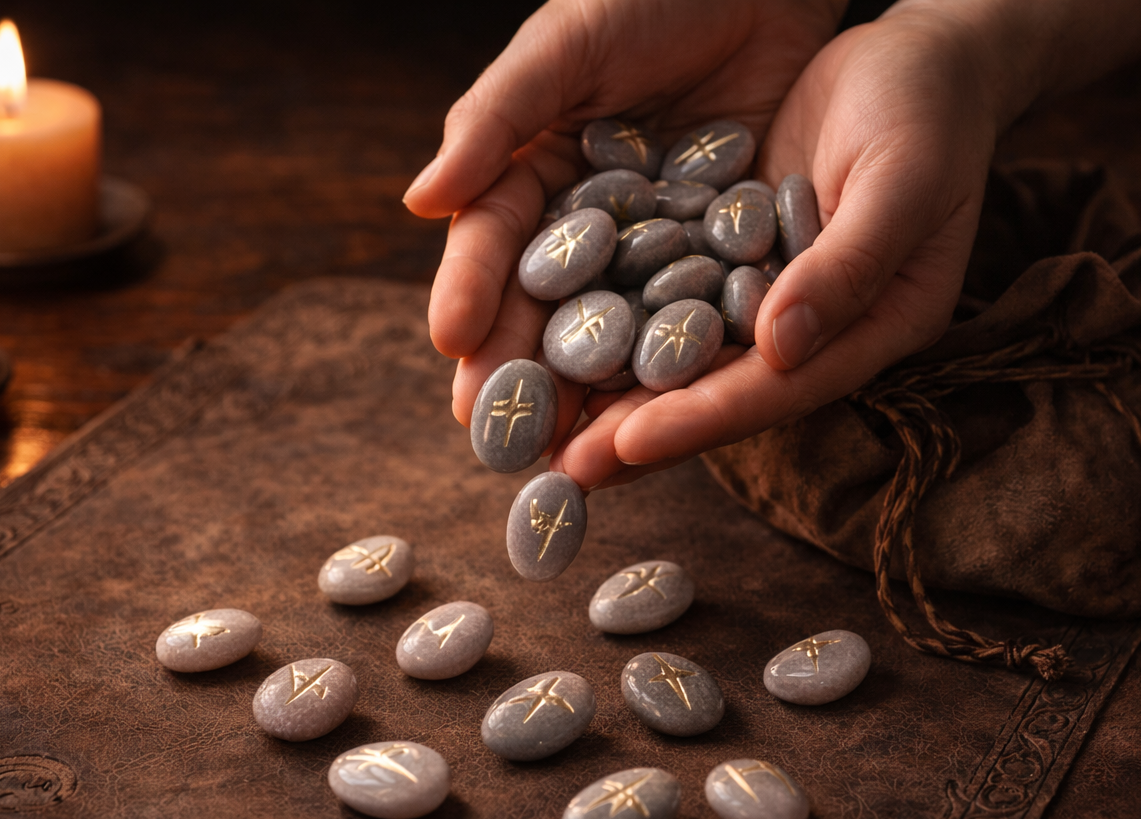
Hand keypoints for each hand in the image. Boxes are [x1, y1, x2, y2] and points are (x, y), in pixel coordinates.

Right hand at [402, 0, 845, 453]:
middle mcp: (588, 219)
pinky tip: (667, 412)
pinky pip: (697, 313)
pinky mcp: (722, 253)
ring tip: (571, 449)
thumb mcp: (562, 46)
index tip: (452, 342)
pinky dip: (679, 363)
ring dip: (594, 391)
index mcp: (533, 171)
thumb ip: (494, 119)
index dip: (471, 290)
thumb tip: (418, 201)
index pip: (493, 241)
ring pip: (618, 324)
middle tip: (500, 433)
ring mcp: (655, 243)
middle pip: (549, 304)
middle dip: (524, 368)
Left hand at [557, 4, 1012, 487]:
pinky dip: (611, 321)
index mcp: (868, 330)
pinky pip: (663, 296)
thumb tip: (782, 348)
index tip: (626, 447)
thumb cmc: (930, 112)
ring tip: (536, 433)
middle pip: (717, 392)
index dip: (701, 420)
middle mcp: (811, 329)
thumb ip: (849, 265)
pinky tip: (548, 339)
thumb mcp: (903, 179)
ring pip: (681, 356)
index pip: (775, 390)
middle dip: (637, 433)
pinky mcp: (726, 253)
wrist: (919, 56)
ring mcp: (764, 294)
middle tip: (559, 473)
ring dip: (611, 394)